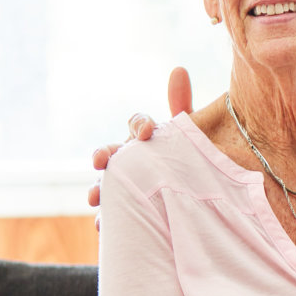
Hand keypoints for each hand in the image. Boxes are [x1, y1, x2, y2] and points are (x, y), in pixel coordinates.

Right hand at [89, 67, 195, 222]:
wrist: (201, 203)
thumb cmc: (193, 163)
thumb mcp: (191, 138)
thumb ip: (183, 106)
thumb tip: (178, 69)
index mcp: (149, 139)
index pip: (139, 124)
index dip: (140, 125)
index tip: (148, 132)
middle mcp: (133, 159)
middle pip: (112, 153)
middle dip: (104, 155)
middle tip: (100, 160)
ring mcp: (126, 185)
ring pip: (106, 185)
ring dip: (98, 189)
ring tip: (94, 197)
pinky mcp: (127, 211)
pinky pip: (113, 215)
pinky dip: (105, 220)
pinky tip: (101, 226)